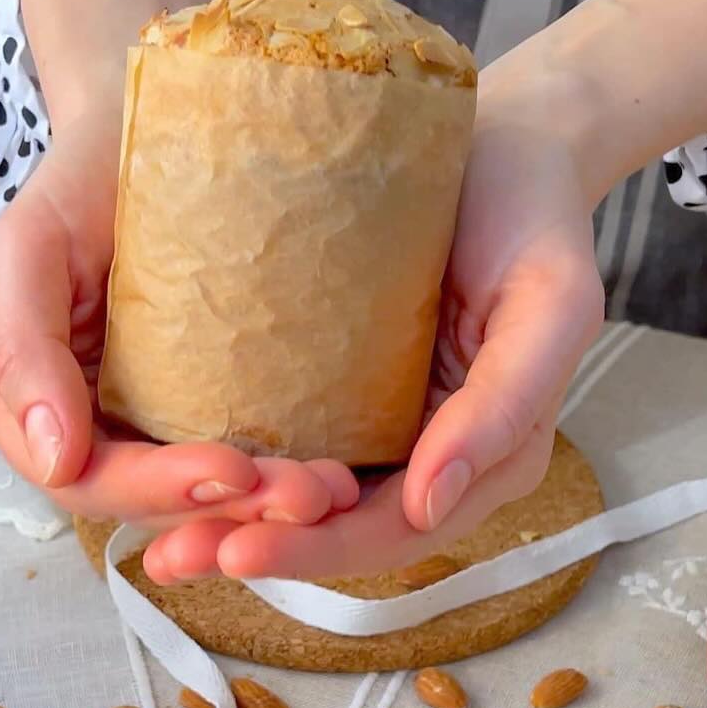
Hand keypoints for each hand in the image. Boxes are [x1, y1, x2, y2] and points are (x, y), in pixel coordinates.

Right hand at [0, 108, 358, 527]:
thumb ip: (22, 347)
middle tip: (310, 494)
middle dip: (227, 510)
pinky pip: (231, 467)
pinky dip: (277, 479)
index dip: (155, 490)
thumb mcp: (29, 246)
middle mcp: (75, 433)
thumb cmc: (80, 182)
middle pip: (148, 503)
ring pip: (195, 499)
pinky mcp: (193, 415)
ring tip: (334, 491)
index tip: (235, 471)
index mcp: (19, 408)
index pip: (85, 481)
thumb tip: (55, 460)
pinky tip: (335, 476)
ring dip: (264, 509)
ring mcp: (136, 429)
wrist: (142, 135)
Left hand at [143, 72, 604, 581]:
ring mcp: (375, 426)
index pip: (392, 528)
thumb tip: (427, 501)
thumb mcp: (550, 302)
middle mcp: (423, 458)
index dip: (317, 550)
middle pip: (332, 528)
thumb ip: (508, 403)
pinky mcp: (333, 389)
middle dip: (253, 549)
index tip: (237, 553)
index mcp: (482, 457)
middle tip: (171, 558)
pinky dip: (229, 467)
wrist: (503, 148)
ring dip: (228, 525)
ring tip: (156, 544)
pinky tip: (166, 474)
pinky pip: (279, 441)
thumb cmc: (532, 219)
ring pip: (298, 499)